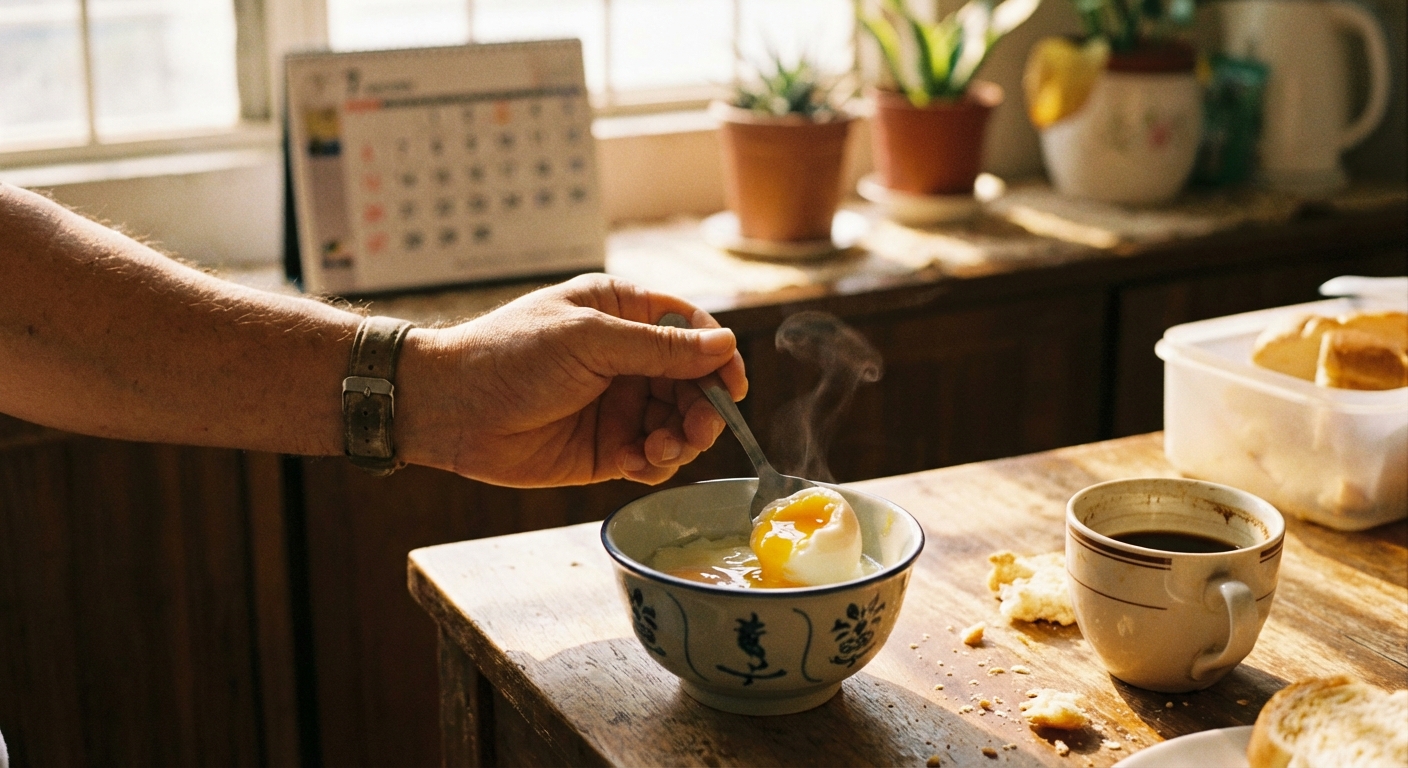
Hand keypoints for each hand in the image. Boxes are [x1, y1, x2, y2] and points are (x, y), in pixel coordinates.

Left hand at [398, 274, 746, 486]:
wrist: (450, 409)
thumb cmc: (510, 356)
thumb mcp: (589, 339)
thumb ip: (660, 348)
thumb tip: (725, 345)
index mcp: (622, 312)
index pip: (692, 330)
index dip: (719, 358)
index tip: (732, 388)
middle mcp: (627, 357)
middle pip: (694, 382)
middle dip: (703, 408)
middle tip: (697, 430)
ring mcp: (618, 404)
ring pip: (679, 424)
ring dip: (681, 440)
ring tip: (659, 450)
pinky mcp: (607, 448)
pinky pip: (652, 458)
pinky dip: (655, 464)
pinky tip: (633, 463)